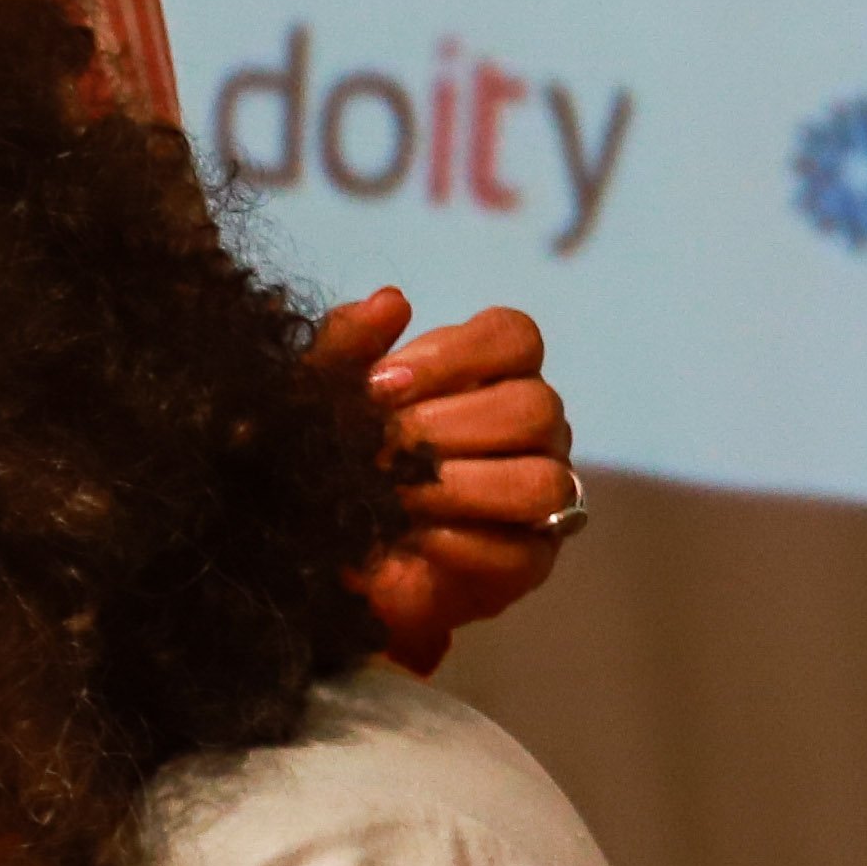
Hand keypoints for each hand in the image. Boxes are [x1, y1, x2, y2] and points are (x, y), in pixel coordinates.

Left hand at [316, 290, 581, 676]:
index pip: (515, 337)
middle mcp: (533, 430)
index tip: (381, 384)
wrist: (323, 552)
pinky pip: (518, 552)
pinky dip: (459, 544)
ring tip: (392, 493)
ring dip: (457, 486)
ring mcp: (541, 497)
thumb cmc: (339, 459)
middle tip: (377, 449)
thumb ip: (347, 347)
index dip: (455, 354)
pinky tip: (409, 537)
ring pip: (542, 480)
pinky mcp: (527, 563)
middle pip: (533, 407)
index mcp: (494, 375)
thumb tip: (391, 302)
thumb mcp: (324, 399)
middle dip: (444, 428)